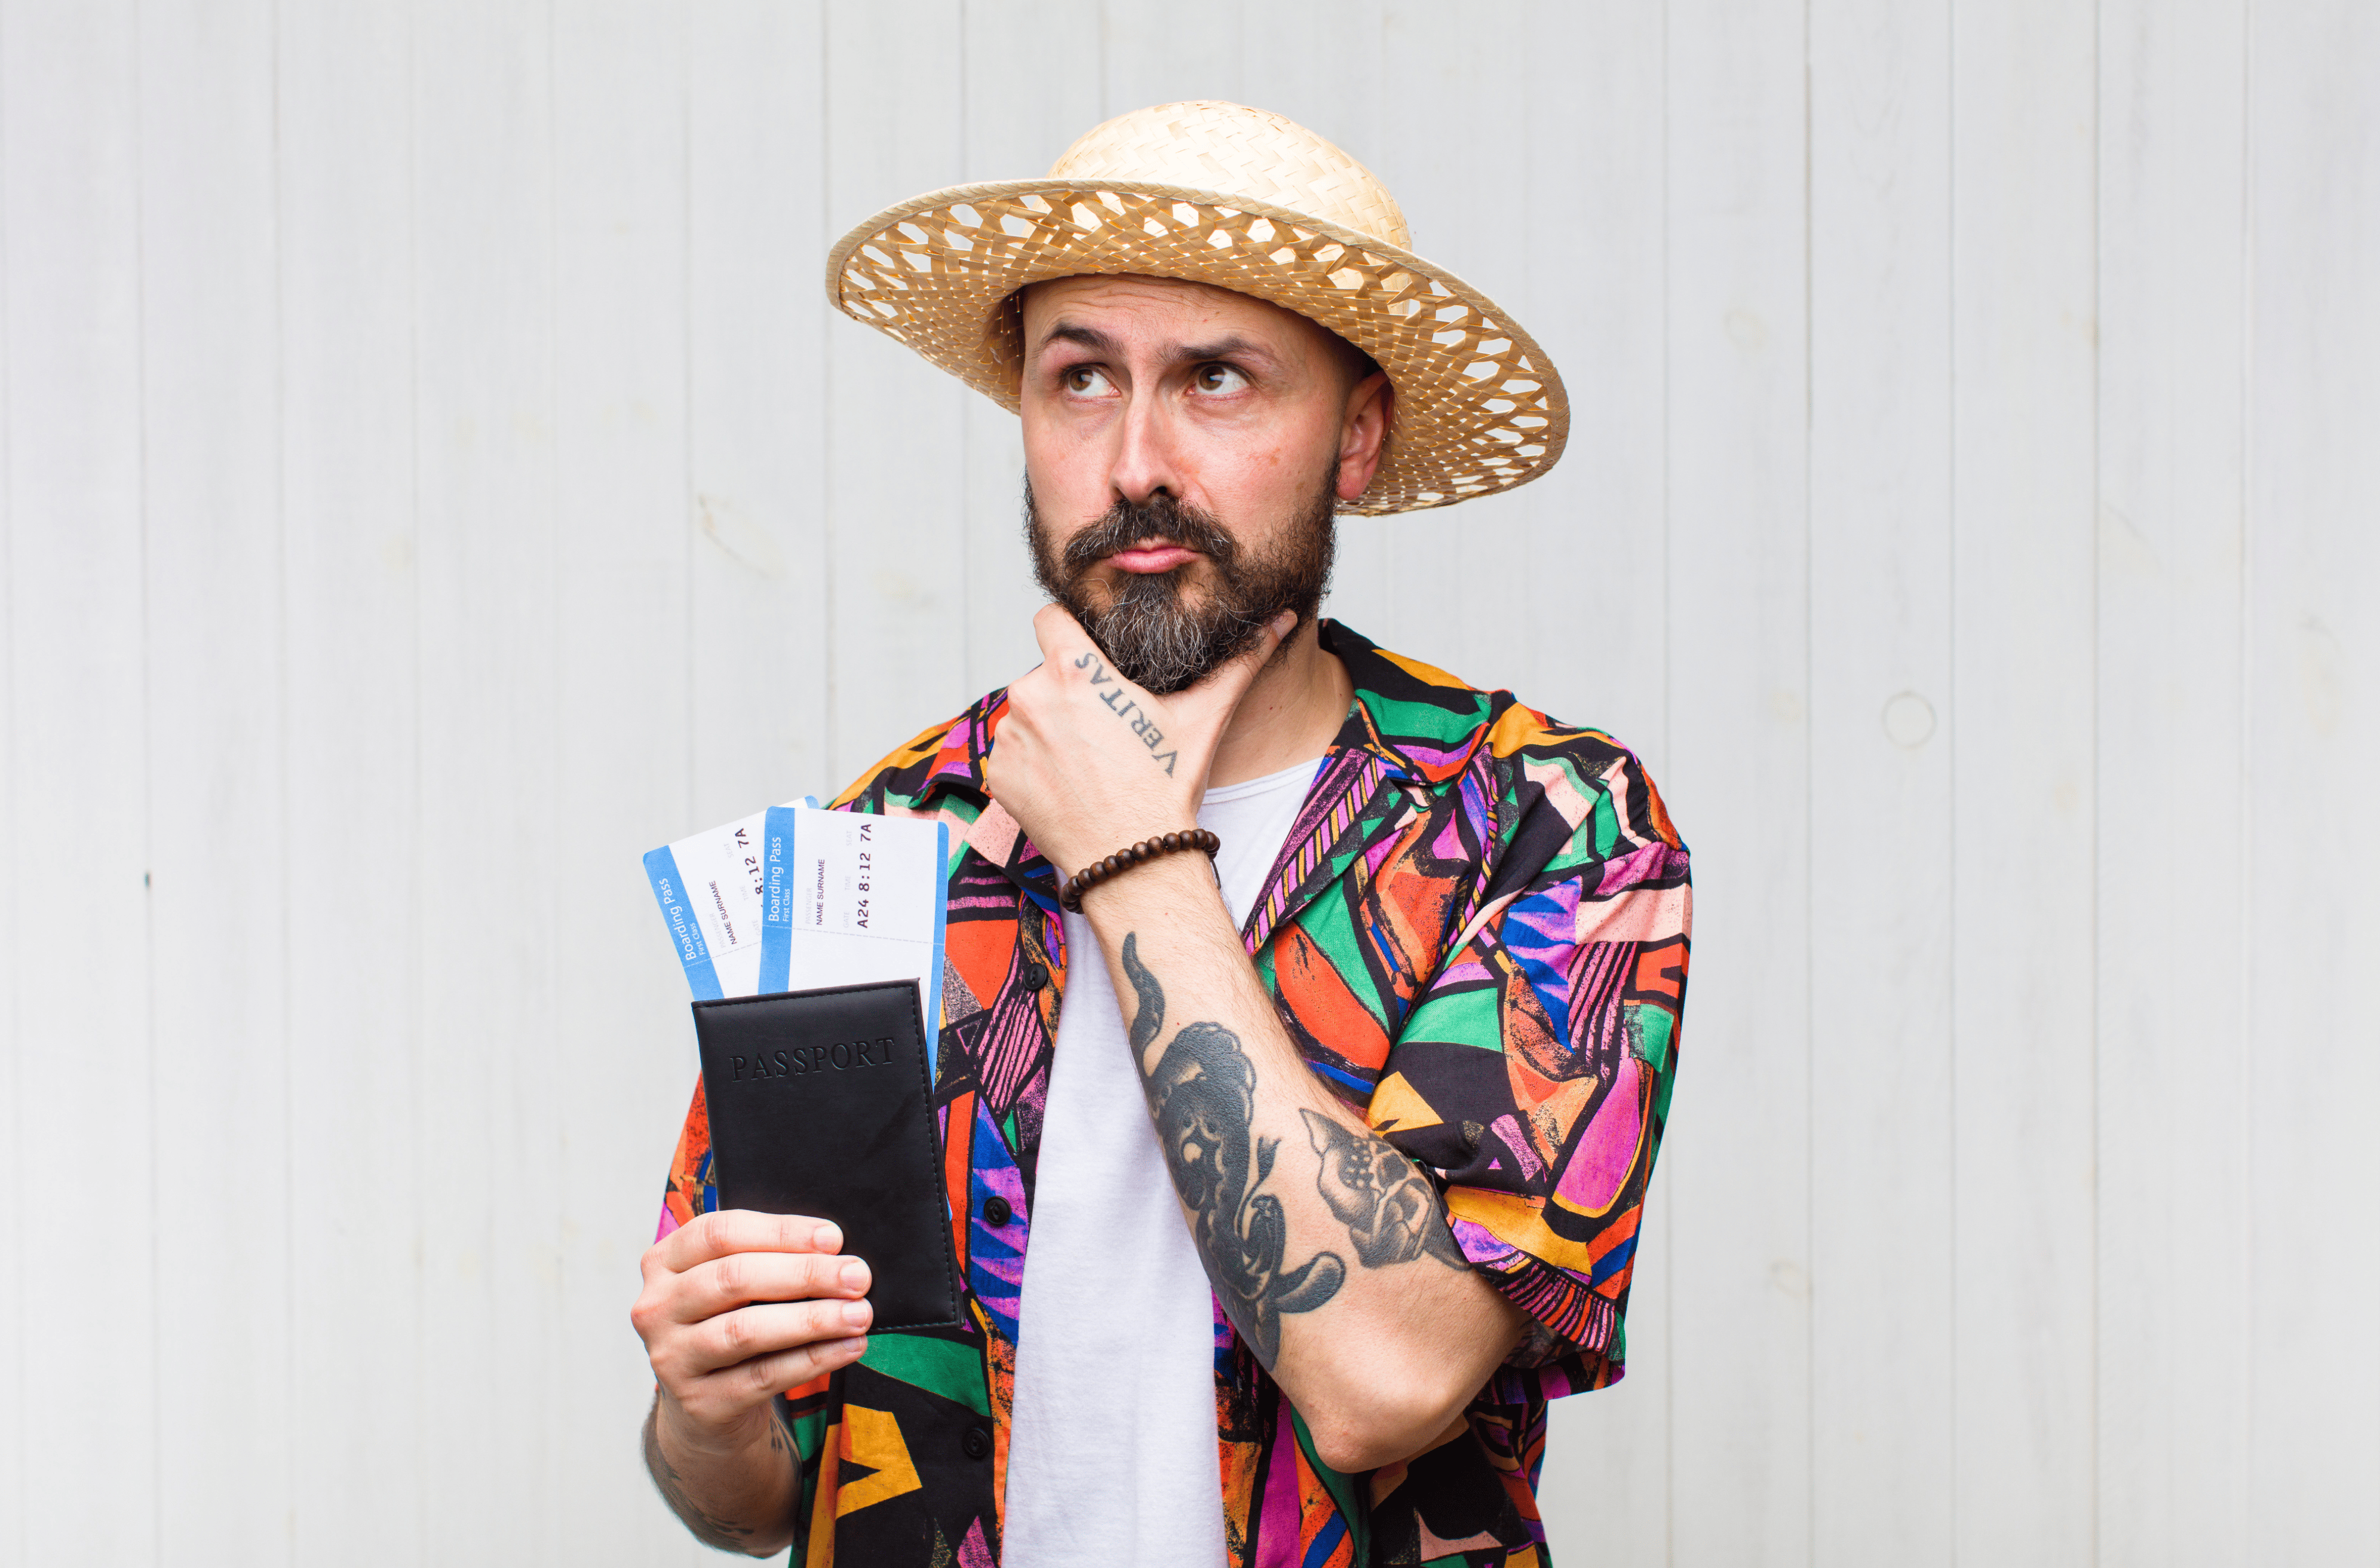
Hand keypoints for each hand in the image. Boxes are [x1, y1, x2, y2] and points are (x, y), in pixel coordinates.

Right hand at [631, 1209, 871, 1451]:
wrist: (705, 1410)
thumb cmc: (729, 1325)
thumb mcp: (733, 1287)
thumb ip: (768, 1260)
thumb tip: (836, 1251)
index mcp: (664, 1262)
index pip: (720, 1233)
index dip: (781, 1232)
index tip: (834, 1238)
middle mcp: (657, 1308)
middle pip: (734, 1278)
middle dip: (805, 1274)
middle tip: (857, 1276)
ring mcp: (671, 1359)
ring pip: (746, 1330)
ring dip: (813, 1319)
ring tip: (859, 1313)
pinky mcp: (699, 1403)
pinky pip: (763, 1376)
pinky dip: (812, 1359)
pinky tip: (848, 1347)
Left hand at [986, 604, 1295, 873]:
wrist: (1133, 861)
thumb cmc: (1165, 789)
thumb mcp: (1203, 719)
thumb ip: (1238, 663)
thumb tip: (1283, 620)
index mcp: (1074, 671)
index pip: (1049, 618)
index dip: (1068, 632)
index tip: (1086, 655)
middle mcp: (1030, 697)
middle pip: (1042, 673)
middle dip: (1067, 693)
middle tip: (1103, 729)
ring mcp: (1010, 738)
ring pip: (1026, 715)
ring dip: (1049, 730)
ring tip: (1088, 761)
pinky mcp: (998, 775)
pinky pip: (1012, 754)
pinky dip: (1033, 765)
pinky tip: (1068, 784)